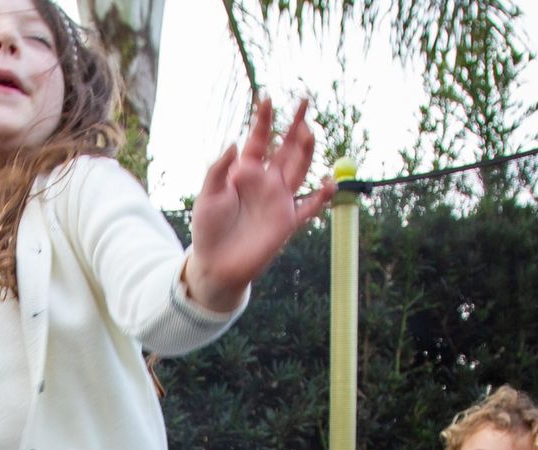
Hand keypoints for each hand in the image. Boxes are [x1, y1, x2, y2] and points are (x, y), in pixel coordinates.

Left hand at [186, 98, 336, 311]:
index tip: (267, 98)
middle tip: (303, 102)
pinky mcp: (287, 221)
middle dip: (295, 126)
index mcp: (245, 171)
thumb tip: (234, 143)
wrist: (216, 263)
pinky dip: (321, 197)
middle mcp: (266, 181)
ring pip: (299, 169)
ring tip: (310, 132)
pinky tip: (330, 184)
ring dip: (306, 152)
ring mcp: (279, 200)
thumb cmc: (208, 228)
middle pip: (286, 148)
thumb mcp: (207, 195)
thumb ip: (218, 170)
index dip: (263, 119)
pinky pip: (309, 207)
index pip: (259, 139)